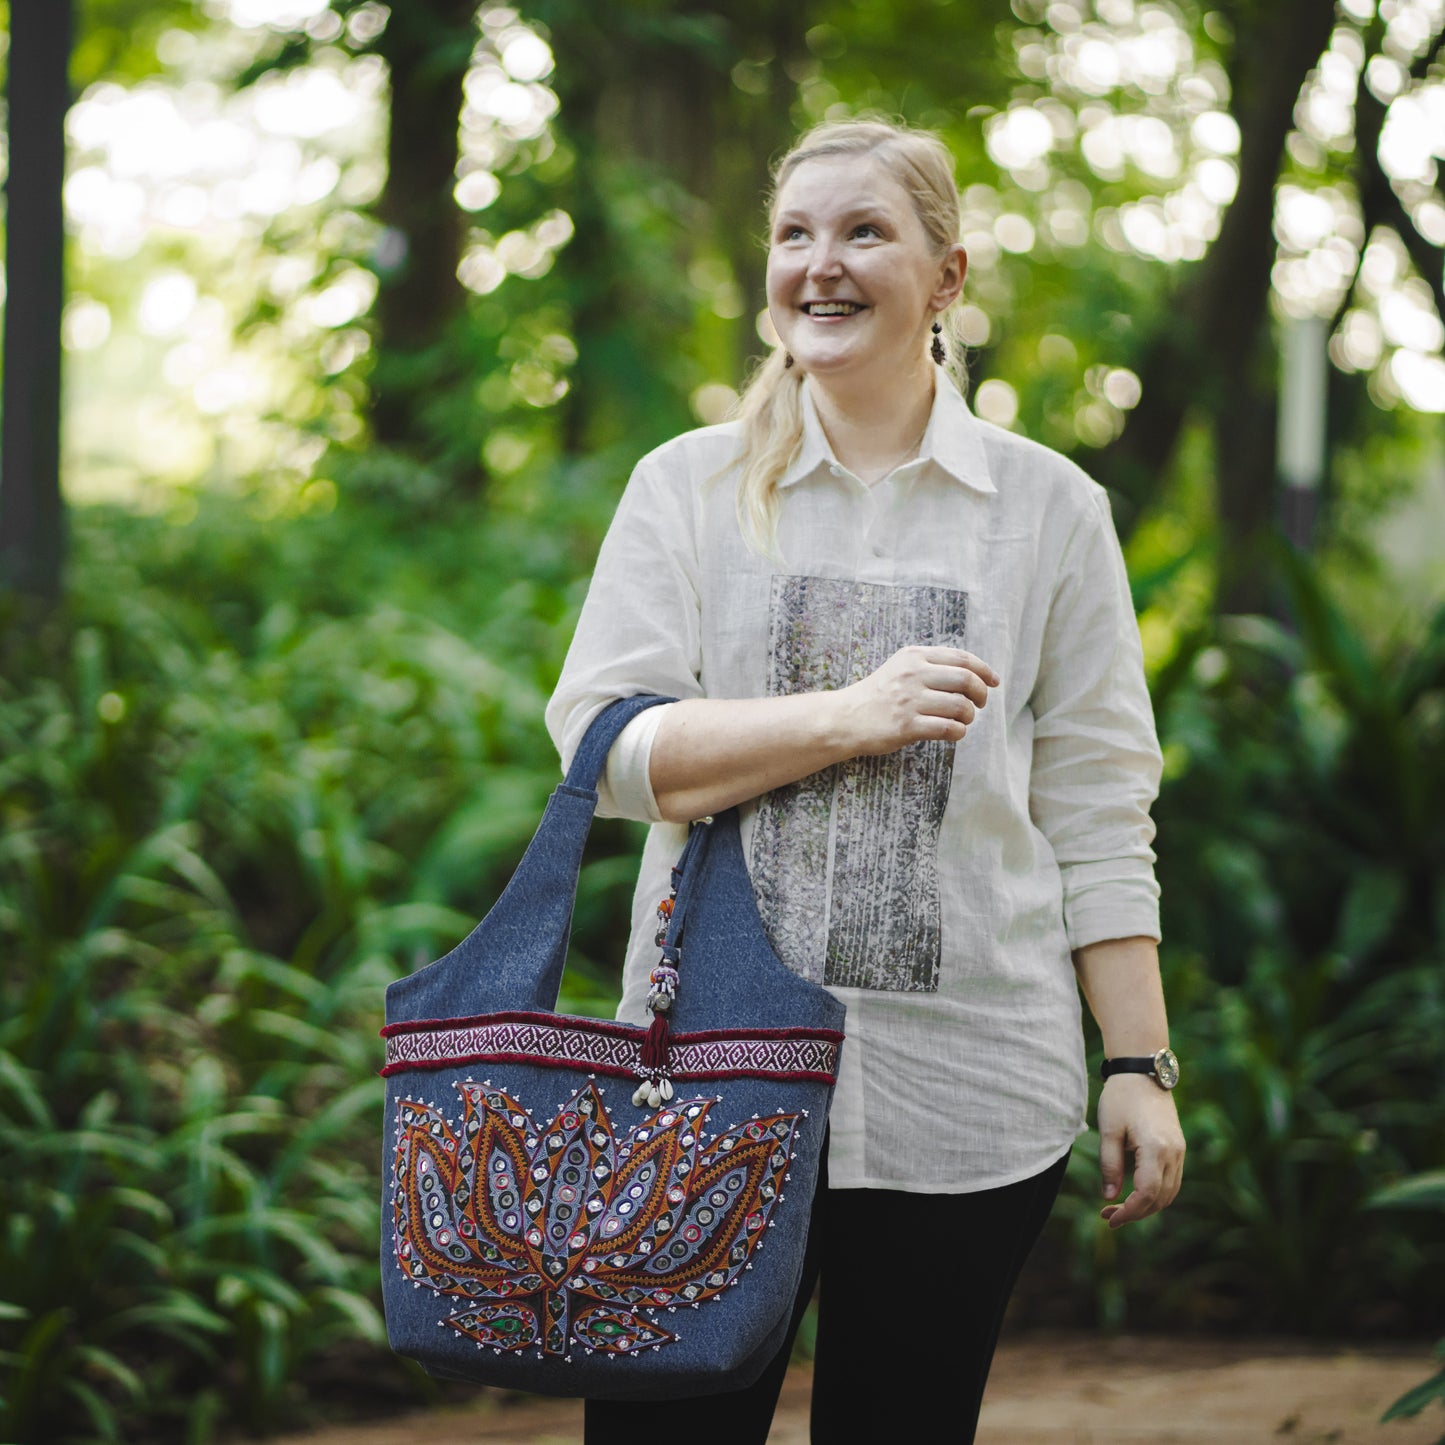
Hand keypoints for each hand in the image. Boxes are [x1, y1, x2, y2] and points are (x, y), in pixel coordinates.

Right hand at [838, 645, 998, 754]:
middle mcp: (912, 675)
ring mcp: (909, 701)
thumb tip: (974, 673)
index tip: (994, 682)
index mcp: (913, 656)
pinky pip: (948, 728)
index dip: (984, 670)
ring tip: (962, 720)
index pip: (962, 658)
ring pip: (960, 706)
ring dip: (969, 716)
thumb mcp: (901, 667)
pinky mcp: (906, 726)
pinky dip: (958, 732)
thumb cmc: (880, 695)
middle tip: (979, 704)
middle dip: (980, 694)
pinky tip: (954, 733)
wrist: (847, 718)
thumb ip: (932, 665)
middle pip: (966, 680)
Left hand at [1097, 1074, 1184, 1228]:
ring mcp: (1179, 1151)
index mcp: (1156, 1148)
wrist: (1143, 1071)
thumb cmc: (1121, 1097)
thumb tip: (1109, 1197)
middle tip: (1108, 1217)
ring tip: (1119, 1209)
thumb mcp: (1109, 1130)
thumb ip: (1110, 1166)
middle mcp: (1174, 1153)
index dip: (1129, 1211)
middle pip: (1160, 1199)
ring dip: (1147, 1206)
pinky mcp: (1178, 1148)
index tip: (1110, 1218)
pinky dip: (1156, 1194)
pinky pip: (1172, 1181)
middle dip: (1135, 1213)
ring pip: (1169, 1193)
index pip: (1147, 1194)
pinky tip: (1135, 1195)